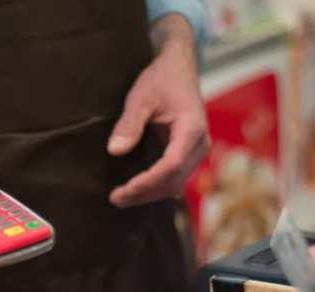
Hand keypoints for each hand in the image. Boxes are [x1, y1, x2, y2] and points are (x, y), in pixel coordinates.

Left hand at [108, 15, 209, 207]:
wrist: (178, 68)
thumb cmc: (161, 79)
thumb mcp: (141, 97)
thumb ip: (129, 124)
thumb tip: (114, 151)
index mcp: (192, 129)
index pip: (171, 165)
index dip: (148, 182)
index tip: (124, 190)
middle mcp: (200, 144)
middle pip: (173, 180)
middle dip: (145, 193)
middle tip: (116, 199)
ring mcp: (197, 151)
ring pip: (175, 183)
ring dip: (149, 194)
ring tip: (121, 198)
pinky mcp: (190, 154)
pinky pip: (175, 177)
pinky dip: (155, 186)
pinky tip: (135, 189)